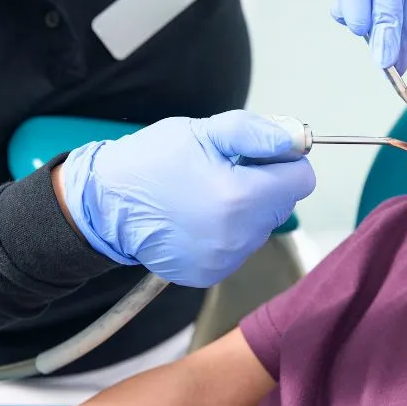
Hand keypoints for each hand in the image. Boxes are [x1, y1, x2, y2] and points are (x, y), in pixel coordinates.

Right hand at [60, 110, 315, 287]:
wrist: (105, 205)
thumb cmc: (151, 162)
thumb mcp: (203, 132)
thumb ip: (256, 135)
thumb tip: (297, 143)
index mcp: (241, 197)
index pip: (301, 180)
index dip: (282, 161)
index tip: (255, 155)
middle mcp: (239, 236)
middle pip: (282, 205)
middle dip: (262, 185)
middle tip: (223, 171)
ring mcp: (224, 259)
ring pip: (261, 227)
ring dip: (245, 210)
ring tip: (205, 195)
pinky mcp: (210, 273)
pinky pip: (238, 248)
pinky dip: (226, 232)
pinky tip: (197, 218)